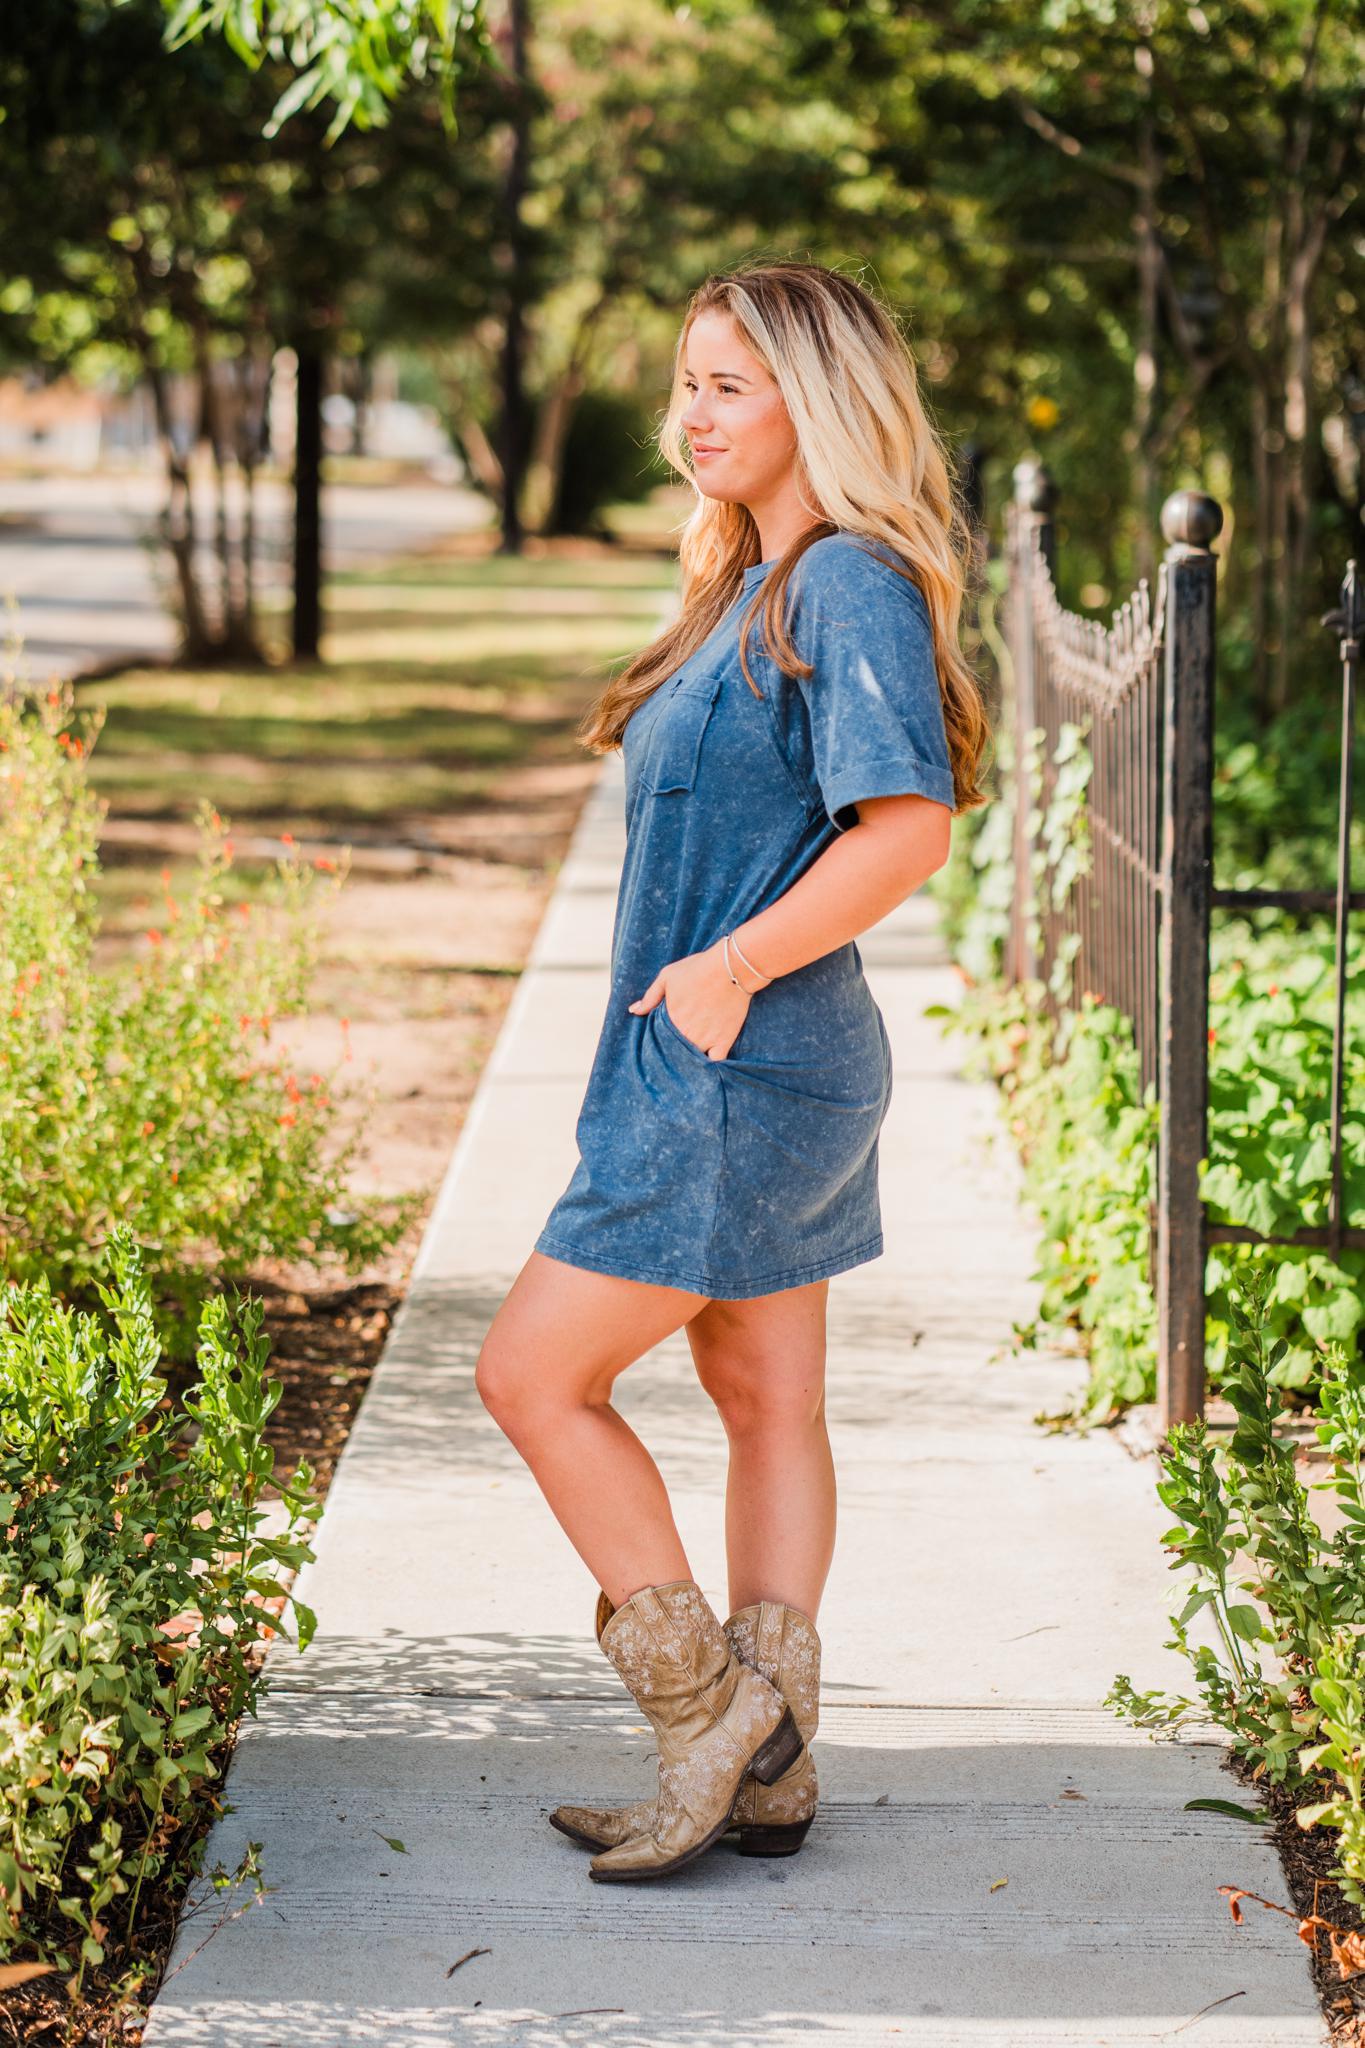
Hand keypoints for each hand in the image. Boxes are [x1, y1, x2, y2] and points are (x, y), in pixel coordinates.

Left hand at [628, 940, 752, 1059]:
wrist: (730, 968)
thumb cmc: (697, 969)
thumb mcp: (667, 977)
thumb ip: (650, 996)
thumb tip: (634, 1011)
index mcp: (670, 1020)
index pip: (659, 1041)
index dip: (661, 1042)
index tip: (664, 1040)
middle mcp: (686, 1033)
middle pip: (676, 1052)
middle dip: (674, 1051)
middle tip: (678, 1047)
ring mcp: (705, 1039)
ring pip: (693, 1058)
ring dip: (691, 1058)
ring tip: (691, 1055)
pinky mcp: (724, 1040)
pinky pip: (716, 1062)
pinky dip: (712, 1063)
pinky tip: (709, 1060)